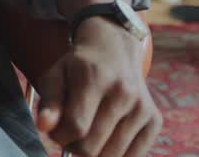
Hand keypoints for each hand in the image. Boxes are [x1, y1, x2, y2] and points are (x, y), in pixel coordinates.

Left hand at [33, 17, 160, 156]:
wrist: (115, 52)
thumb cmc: (78, 68)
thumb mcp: (56, 75)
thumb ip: (49, 102)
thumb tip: (44, 126)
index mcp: (94, 76)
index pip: (75, 126)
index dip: (59, 136)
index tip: (56, 130)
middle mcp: (123, 91)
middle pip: (91, 147)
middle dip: (74, 146)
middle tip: (71, 131)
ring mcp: (142, 107)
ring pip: (110, 156)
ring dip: (93, 152)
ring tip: (88, 133)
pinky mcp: (154, 120)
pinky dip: (115, 154)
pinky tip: (107, 136)